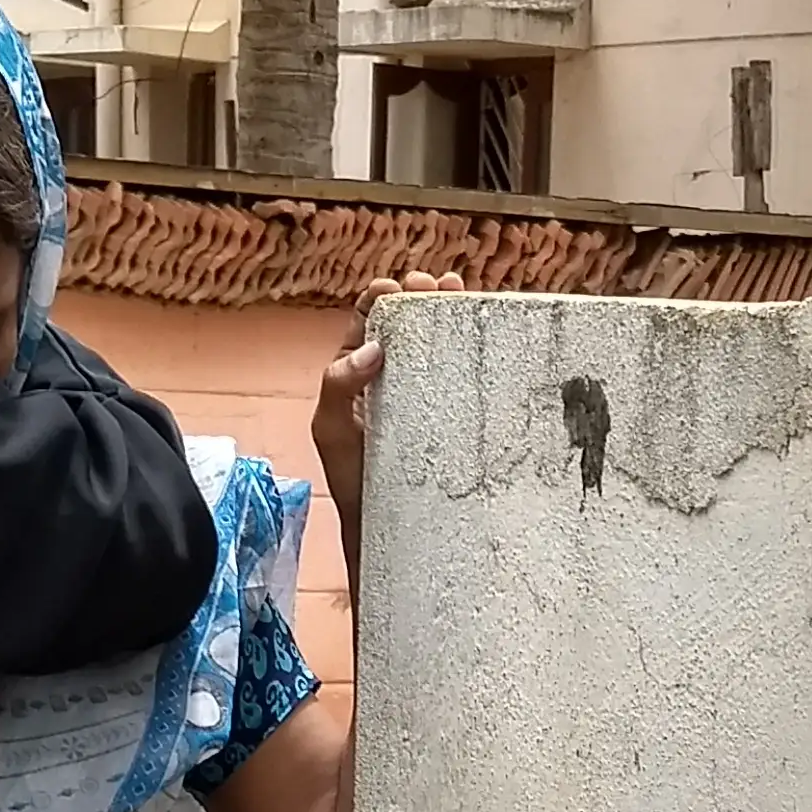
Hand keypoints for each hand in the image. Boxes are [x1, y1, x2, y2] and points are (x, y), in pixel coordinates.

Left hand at [313, 272, 460, 534]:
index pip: (367, 323)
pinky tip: (481, 323)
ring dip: (446, 310)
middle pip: (406, 324)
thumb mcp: (330, 430)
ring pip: (435, 340)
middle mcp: (390, 376)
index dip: (380, 298)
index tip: (394, 286)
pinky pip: (460, 371)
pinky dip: (470, 344)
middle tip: (431, 284)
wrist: (386, 526)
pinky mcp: (451, 411)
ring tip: (457, 289)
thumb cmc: (351, 479)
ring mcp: (422, 391)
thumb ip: (339, 386)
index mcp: (355, 373)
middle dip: (419, 296)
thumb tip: (373, 348)